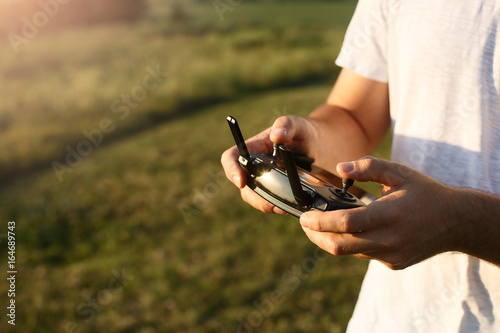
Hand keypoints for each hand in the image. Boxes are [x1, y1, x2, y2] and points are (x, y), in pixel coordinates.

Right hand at [221, 116, 316, 213]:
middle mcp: (256, 166)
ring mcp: (265, 180)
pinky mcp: (277, 191)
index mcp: (255, 148)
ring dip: (266, 205)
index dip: (232, 169)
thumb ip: (287, 125)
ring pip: (256, 197)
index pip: (232, 157)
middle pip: (243, 185)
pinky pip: (271, 203)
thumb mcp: (299, 125)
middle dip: (254, 197)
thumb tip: (276, 135)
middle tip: (271, 204)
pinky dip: (277, 207)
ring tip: (283, 208)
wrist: (322, 147)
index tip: (241, 182)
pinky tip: (290, 208)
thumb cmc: (305, 132)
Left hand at [300, 156, 461, 269]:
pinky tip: (350, 231)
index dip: (319, 222)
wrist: (457, 222)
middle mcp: (390, 239)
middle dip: (316, 237)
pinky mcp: (394, 263)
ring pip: (351, 252)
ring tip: (321, 226)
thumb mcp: (400, 172)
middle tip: (305, 224)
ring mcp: (392, 255)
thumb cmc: (425, 193)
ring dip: (331, 241)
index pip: (345, 223)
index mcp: (389, 214)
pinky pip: (364, 255)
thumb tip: (340, 168)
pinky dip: (352, 244)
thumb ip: (369, 166)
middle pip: (341, 246)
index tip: (303, 217)